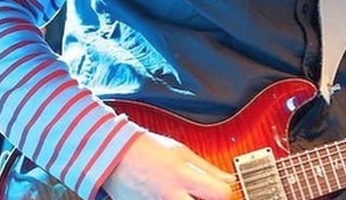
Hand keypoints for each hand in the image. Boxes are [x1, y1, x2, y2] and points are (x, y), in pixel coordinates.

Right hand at [103, 131, 234, 199]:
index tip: (223, 191)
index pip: (220, 193)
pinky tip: (173, 197)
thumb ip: (207, 169)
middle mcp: (171, 196)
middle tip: (206, 196)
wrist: (116, 157)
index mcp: (183, 177)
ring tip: (186, 194)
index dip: (226, 192)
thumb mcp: (182, 152)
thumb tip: (229, 180)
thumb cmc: (149, 150)